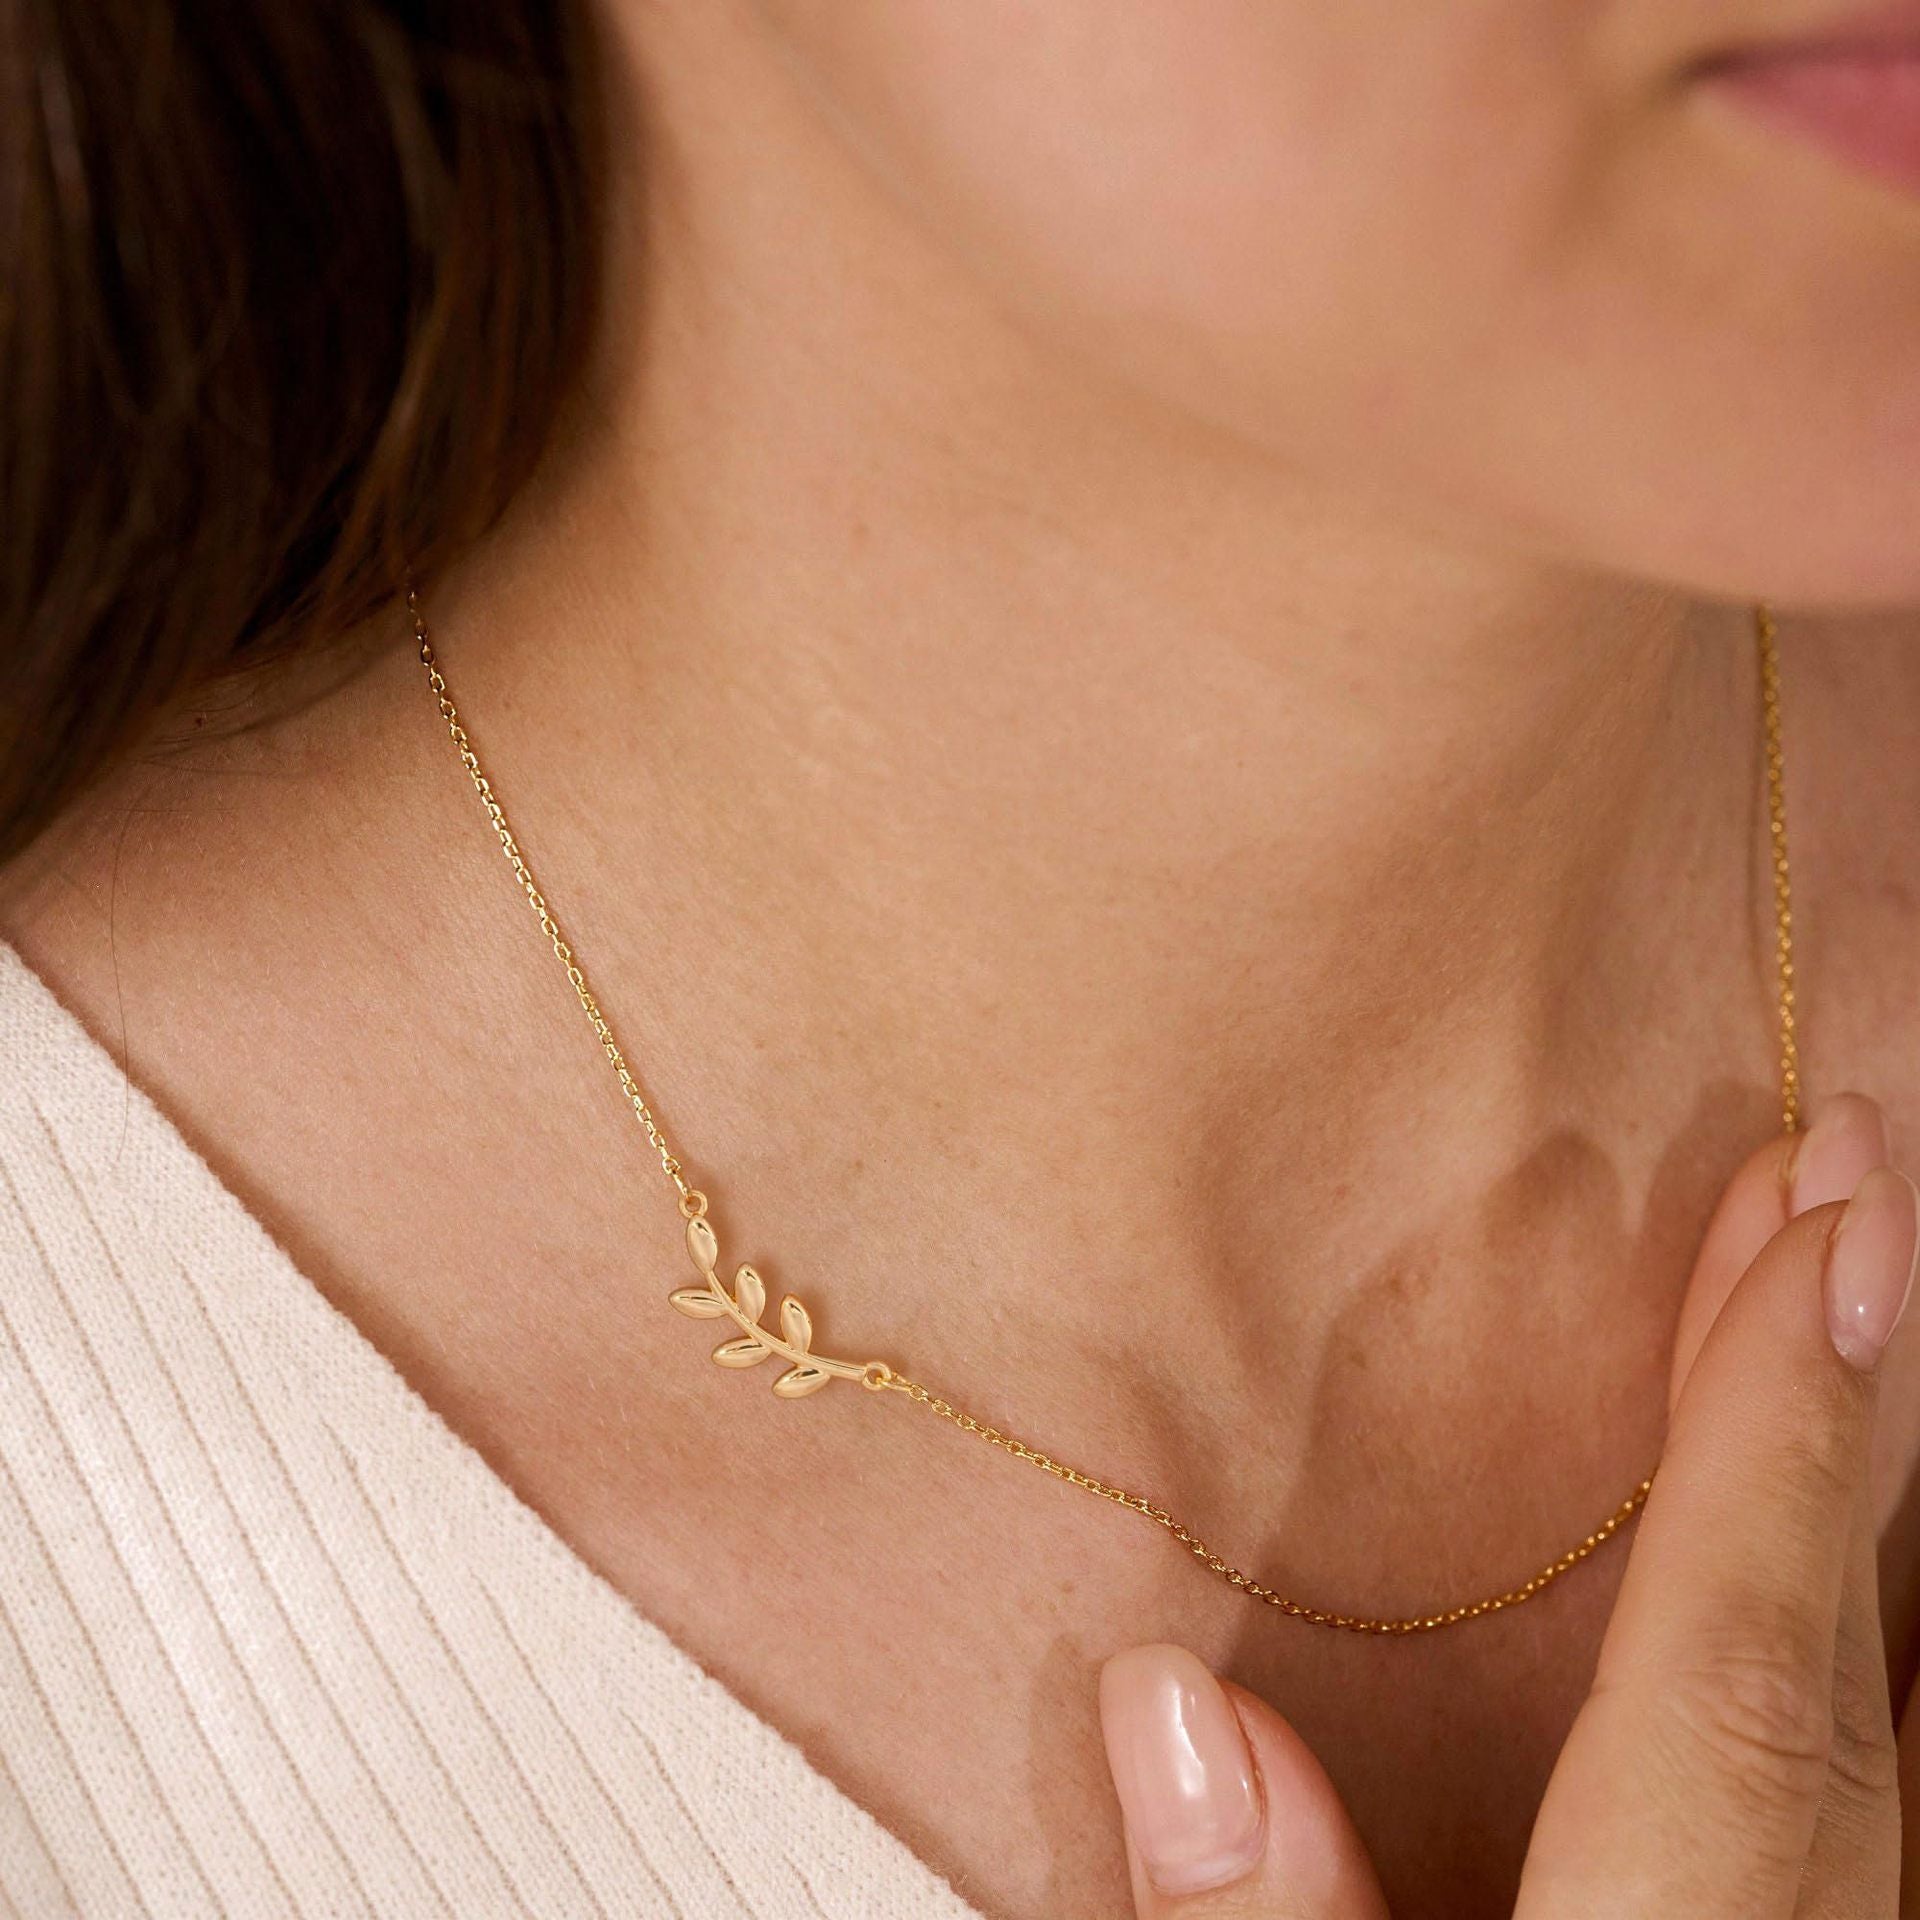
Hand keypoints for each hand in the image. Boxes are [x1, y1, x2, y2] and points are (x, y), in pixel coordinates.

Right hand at [1097, 1093, 1919, 1917]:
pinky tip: (1822, 1554)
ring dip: (1845, 1480)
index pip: (1731, 1672)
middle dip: (1823, 1393)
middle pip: (1822, 1650)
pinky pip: (1865, 1764)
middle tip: (1844, 1173)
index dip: (1770, 1433)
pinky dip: (1845, 1613)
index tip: (1816, 1218)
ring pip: (1876, 1703)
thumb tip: (1163, 1694)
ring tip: (1831, 1293)